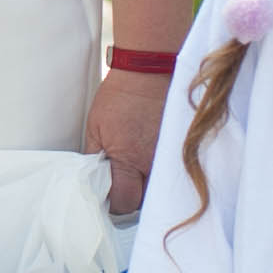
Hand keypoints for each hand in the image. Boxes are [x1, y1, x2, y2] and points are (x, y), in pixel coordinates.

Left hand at [88, 66, 162, 215]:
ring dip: (148, 184)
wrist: (149, 71)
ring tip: (137, 169)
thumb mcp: (95, 126)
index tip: (108, 194)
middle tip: (122, 182)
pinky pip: (173, 170)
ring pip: (160, 188)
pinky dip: (163, 170)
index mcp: (129, 160)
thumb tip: (90, 177)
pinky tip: (153, 158)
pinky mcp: (182, 148)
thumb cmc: (121, 95)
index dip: (114, 202)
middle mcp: (154, 163)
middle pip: (145, 201)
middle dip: (132, 196)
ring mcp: (172, 157)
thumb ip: (94, 156)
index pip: (124, 202)